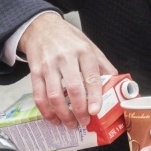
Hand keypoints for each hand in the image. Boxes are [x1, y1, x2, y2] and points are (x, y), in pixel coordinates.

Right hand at [18, 12, 116, 127]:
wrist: (42, 27)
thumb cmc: (68, 39)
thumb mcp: (90, 45)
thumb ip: (102, 65)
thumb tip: (116, 84)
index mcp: (83, 52)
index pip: (91, 77)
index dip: (94, 96)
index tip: (95, 111)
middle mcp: (66, 58)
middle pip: (73, 88)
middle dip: (79, 110)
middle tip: (84, 122)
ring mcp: (48, 65)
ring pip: (54, 95)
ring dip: (63, 114)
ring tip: (70, 124)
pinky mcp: (35, 71)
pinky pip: (39, 95)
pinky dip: (46, 111)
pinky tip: (53, 118)